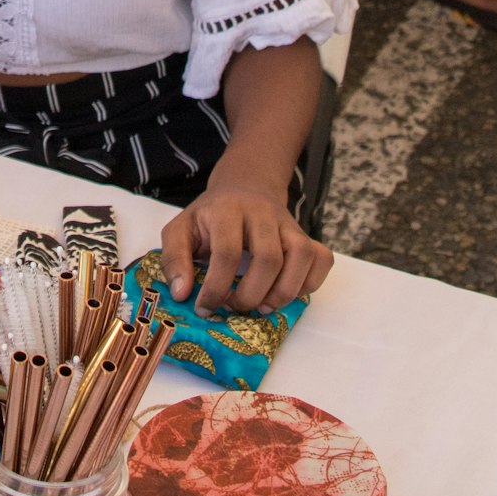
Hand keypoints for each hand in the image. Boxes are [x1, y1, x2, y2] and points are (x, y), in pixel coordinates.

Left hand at [160, 176, 332, 319]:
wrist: (245, 187)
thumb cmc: (211, 215)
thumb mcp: (180, 229)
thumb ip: (175, 258)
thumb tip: (182, 294)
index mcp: (227, 210)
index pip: (227, 252)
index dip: (216, 287)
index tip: (205, 307)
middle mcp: (263, 213)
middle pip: (268, 259)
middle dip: (250, 295)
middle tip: (234, 309)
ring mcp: (289, 224)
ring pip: (301, 258)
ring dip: (282, 294)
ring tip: (261, 307)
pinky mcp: (307, 235)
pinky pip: (321, 260)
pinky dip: (309, 284)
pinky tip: (285, 292)